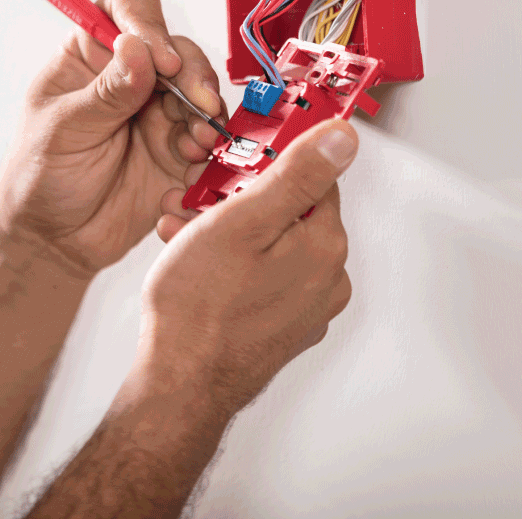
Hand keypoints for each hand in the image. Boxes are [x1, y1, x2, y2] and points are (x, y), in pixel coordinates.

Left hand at [0, 0, 228, 274]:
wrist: (56, 241)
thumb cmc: (40, 178)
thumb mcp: (64, 130)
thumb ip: (105, 93)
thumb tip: (137, 48)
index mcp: (90, 54)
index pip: (126, 9)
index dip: (148, 24)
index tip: (160, 58)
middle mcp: (130, 75)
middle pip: (177, 49)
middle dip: (192, 74)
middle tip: (197, 105)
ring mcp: (157, 111)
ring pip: (200, 91)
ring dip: (205, 112)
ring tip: (195, 143)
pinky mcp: (178, 148)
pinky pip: (209, 137)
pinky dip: (210, 148)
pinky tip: (193, 164)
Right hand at [132, 119, 356, 418]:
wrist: (179, 383)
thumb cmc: (200, 308)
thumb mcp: (242, 220)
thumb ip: (296, 174)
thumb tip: (342, 138)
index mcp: (325, 246)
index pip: (311, 177)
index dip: (264, 164)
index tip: (232, 166)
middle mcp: (327, 279)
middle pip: (288, 211)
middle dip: (237, 200)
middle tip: (197, 204)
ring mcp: (305, 307)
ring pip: (270, 245)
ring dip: (227, 232)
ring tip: (184, 236)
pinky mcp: (281, 327)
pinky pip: (262, 278)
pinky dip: (231, 265)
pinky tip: (196, 266)